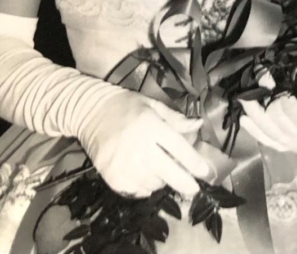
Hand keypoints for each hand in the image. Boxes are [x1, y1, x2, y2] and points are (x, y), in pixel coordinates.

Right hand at [78, 89, 210, 196]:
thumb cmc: (126, 106)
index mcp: (151, 126)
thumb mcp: (153, 105)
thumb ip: (175, 119)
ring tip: (163, 172)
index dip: (194, 163)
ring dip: (163, 181)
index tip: (206, 172)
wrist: (89, 112)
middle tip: (194, 189)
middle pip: (169, 172)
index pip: (179, 148)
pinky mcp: (111, 176)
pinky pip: (136, 191)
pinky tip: (146, 178)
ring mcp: (124, 164)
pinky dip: (145, 188)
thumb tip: (198, 125)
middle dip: (185, 183)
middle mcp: (138, 147)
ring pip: (153, 184)